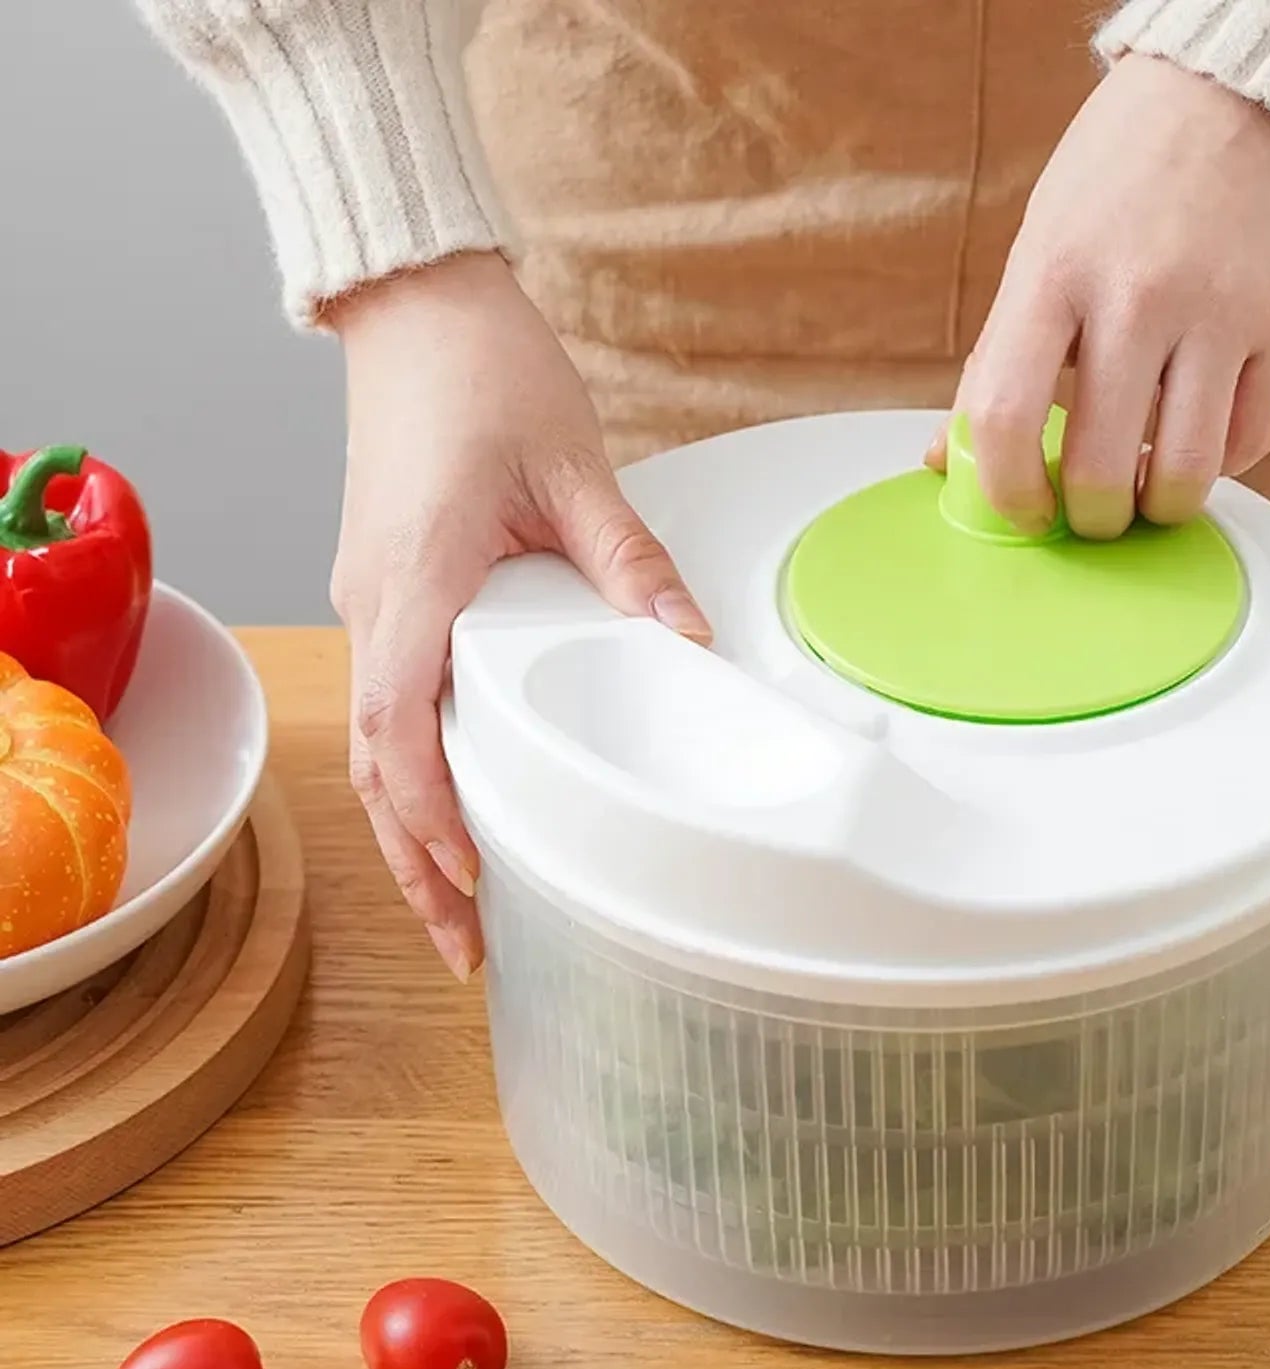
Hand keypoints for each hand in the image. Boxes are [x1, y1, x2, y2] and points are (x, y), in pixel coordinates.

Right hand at [326, 252, 708, 980]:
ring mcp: (368, 599)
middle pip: (379, 766)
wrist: (417, 309)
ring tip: (457, 906)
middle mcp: (374, 603)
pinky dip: (413, 773)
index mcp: (417, 579)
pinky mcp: (383, 590)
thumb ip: (632, 564)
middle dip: (419, 862)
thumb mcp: (574, 469)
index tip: (476, 878)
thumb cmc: (481, 372)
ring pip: (376, 746)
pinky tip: (452, 806)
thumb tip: (689, 644)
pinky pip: (389, 702)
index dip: (435, 814)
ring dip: (411, 831)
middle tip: (469, 945)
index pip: (405, 728)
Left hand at [931, 54, 1269, 535]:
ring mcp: (1220, 310)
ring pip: (1186, 471)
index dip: (1008, 493)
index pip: (1006, 420)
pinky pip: (1252, 440)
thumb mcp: (1034, 253)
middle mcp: (1138, 295)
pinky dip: (1221, 465)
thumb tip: (949, 460)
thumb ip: (996, 362)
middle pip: (1100, 467)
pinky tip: (1197, 439)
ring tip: (1144, 492)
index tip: (1024, 512)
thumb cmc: (1115, 183)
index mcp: (1053, 276)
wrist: (1229, 94)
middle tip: (1091, 514)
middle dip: (1091, 519)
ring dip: (1158, 508)